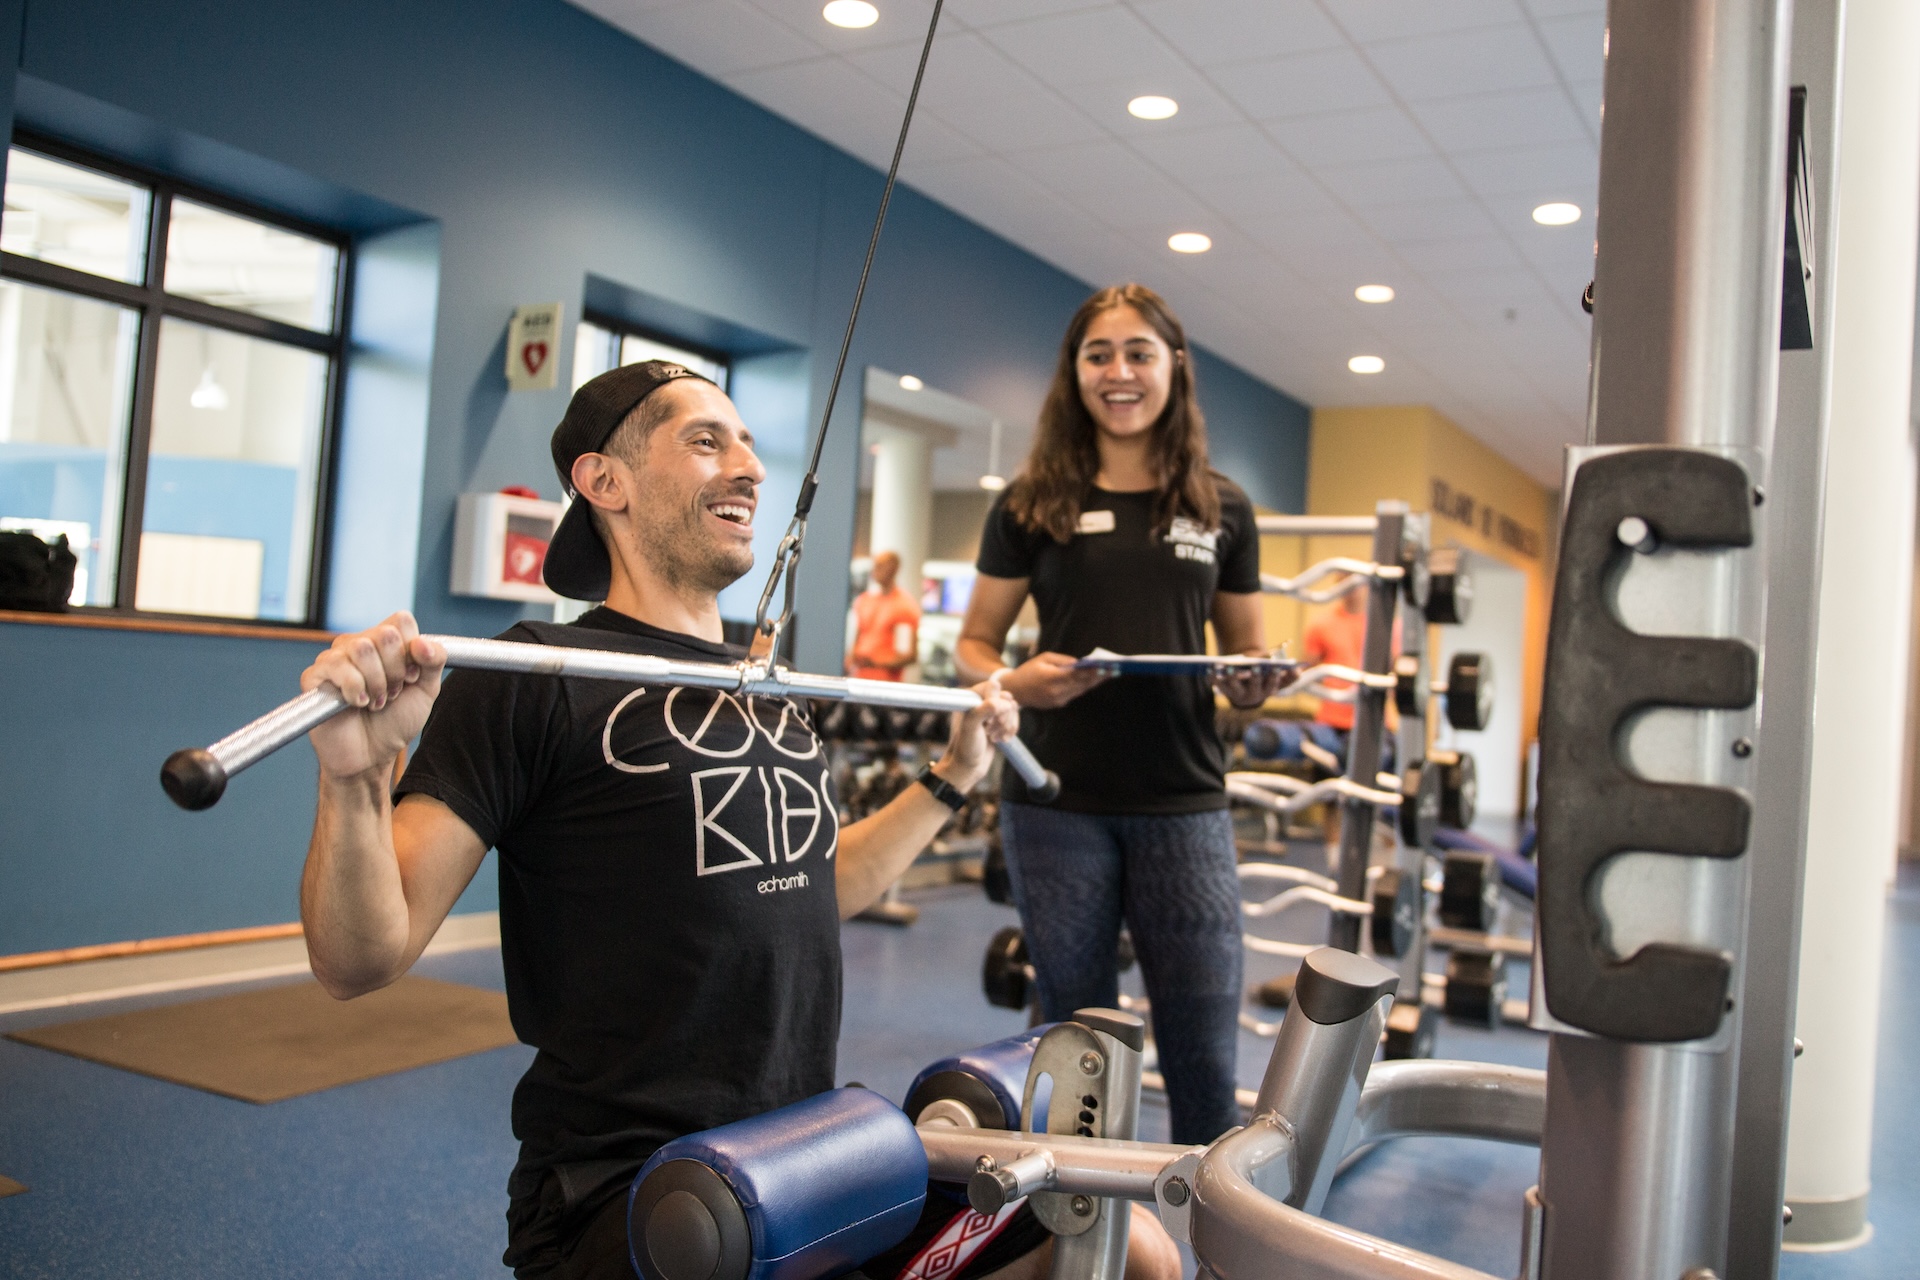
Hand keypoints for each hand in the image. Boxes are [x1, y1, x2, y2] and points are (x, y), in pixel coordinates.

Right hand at [303, 612, 445, 781]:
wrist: (372, 756)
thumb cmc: (395, 722)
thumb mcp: (426, 690)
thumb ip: (433, 661)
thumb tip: (422, 642)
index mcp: (384, 643)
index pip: (401, 621)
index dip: (413, 651)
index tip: (410, 677)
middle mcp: (358, 644)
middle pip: (385, 635)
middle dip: (396, 672)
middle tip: (391, 693)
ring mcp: (334, 658)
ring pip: (362, 648)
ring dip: (377, 684)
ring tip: (375, 702)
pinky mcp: (315, 676)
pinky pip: (338, 667)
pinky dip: (355, 689)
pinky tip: (356, 704)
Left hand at [932, 675, 1021, 792]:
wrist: (967, 768)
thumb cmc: (965, 748)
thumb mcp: (971, 728)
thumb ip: (984, 710)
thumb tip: (1004, 702)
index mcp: (970, 697)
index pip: (993, 687)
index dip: (995, 704)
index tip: (987, 722)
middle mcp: (980, 701)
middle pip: (1006, 697)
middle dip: (1003, 716)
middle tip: (989, 731)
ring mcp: (990, 712)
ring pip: (1012, 708)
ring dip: (1007, 725)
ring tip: (994, 738)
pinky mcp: (997, 722)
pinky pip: (1014, 718)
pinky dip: (1012, 730)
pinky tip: (1001, 740)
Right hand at [997, 651, 1107, 708]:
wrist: (1014, 691)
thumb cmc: (1029, 670)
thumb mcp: (1044, 658)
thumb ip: (1063, 661)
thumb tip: (1080, 663)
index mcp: (1051, 678)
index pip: (1077, 674)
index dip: (1092, 671)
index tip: (1105, 667)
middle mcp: (1056, 691)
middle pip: (1082, 684)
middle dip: (1098, 677)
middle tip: (1114, 670)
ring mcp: (1057, 700)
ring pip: (1080, 690)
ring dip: (1094, 683)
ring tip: (1107, 675)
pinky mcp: (1058, 704)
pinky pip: (1074, 694)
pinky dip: (1084, 687)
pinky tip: (1093, 681)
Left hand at [1213, 654, 1296, 709]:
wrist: (1246, 685)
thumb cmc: (1264, 675)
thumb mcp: (1275, 673)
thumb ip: (1286, 673)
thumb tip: (1299, 670)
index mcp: (1268, 690)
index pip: (1275, 685)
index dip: (1276, 677)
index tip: (1277, 667)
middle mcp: (1255, 696)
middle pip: (1256, 687)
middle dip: (1256, 677)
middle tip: (1255, 667)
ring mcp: (1239, 695)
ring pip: (1235, 687)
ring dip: (1232, 677)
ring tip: (1229, 667)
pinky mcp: (1226, 692)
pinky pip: (1218, 686)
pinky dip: (1213, 678)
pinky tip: (1210, 670)